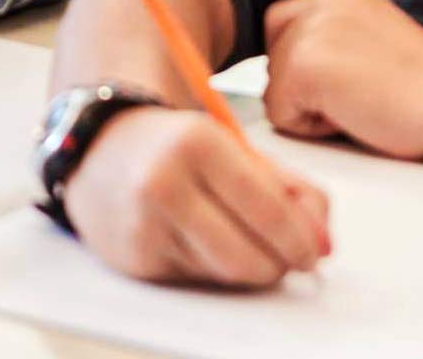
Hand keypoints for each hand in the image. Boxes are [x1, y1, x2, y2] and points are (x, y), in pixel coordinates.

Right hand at [61, 106, 331, 287]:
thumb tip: (322, 246)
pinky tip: (203, 240)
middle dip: (278, 265)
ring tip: (245, 242)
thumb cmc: (180, 147)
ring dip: (246, 267)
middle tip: (287, 258)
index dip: (300, 241)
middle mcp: (165, 183)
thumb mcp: (236, 148)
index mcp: (198, 143)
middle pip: (248, 258)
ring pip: (223, 273)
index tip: (314, 253)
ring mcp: (145, 224)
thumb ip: (291, 188)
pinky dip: (211, 267)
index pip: (268, 211)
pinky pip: (194, 278)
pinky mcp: (134, 257)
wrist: (100, 148)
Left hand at [263, 0, 422, 160]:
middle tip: (356, 95)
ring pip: (275, 87)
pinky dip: (311, 128)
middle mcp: (323, 4)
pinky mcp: (302, 66)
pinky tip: (352, 116)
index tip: (341, 80)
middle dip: (301, 85)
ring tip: (359, 104)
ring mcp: (309, 32)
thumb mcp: (377, 42)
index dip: (301, 61)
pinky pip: (279, 114)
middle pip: (273, 55)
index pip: (284, 23)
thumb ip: (340, 39)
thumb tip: (303, 62)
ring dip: (308, 107)